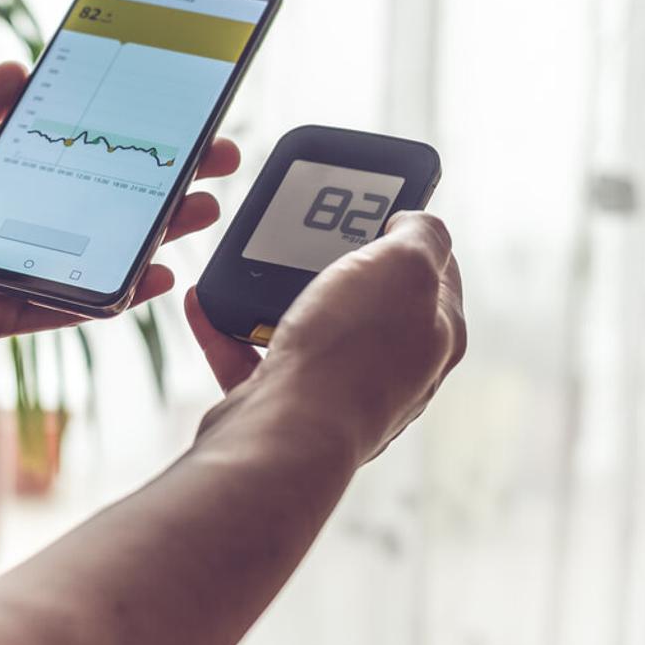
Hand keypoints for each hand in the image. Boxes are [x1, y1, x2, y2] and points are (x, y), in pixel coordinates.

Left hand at [0, 63, 241, 355]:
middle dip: (156, 183)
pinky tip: (147, 278)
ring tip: (198, 214)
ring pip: (89, 254)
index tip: (173, 116)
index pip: (70, 150)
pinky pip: (54, 308)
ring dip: (148, 237)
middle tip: (215, 163)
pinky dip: (102, 297)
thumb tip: (24, 69)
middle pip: (95, 201)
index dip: (123, 136)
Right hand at [184, 211, 465, 464]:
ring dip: (276, 295)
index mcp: (437, 337)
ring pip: (310, 329)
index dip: (410, 236)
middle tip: (309, 233)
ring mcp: (338, 392)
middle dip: (336, 263)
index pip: (437, 274)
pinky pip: (253, 359)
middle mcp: (395, 370)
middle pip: (368, 300)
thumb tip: (414, 224)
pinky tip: (206, 301)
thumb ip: (423, 235)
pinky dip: (229, 330)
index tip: (377, 208)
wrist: (286, 435)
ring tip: (253, 264)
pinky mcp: (286, 409)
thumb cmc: (351, 353)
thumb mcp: (406, 264)